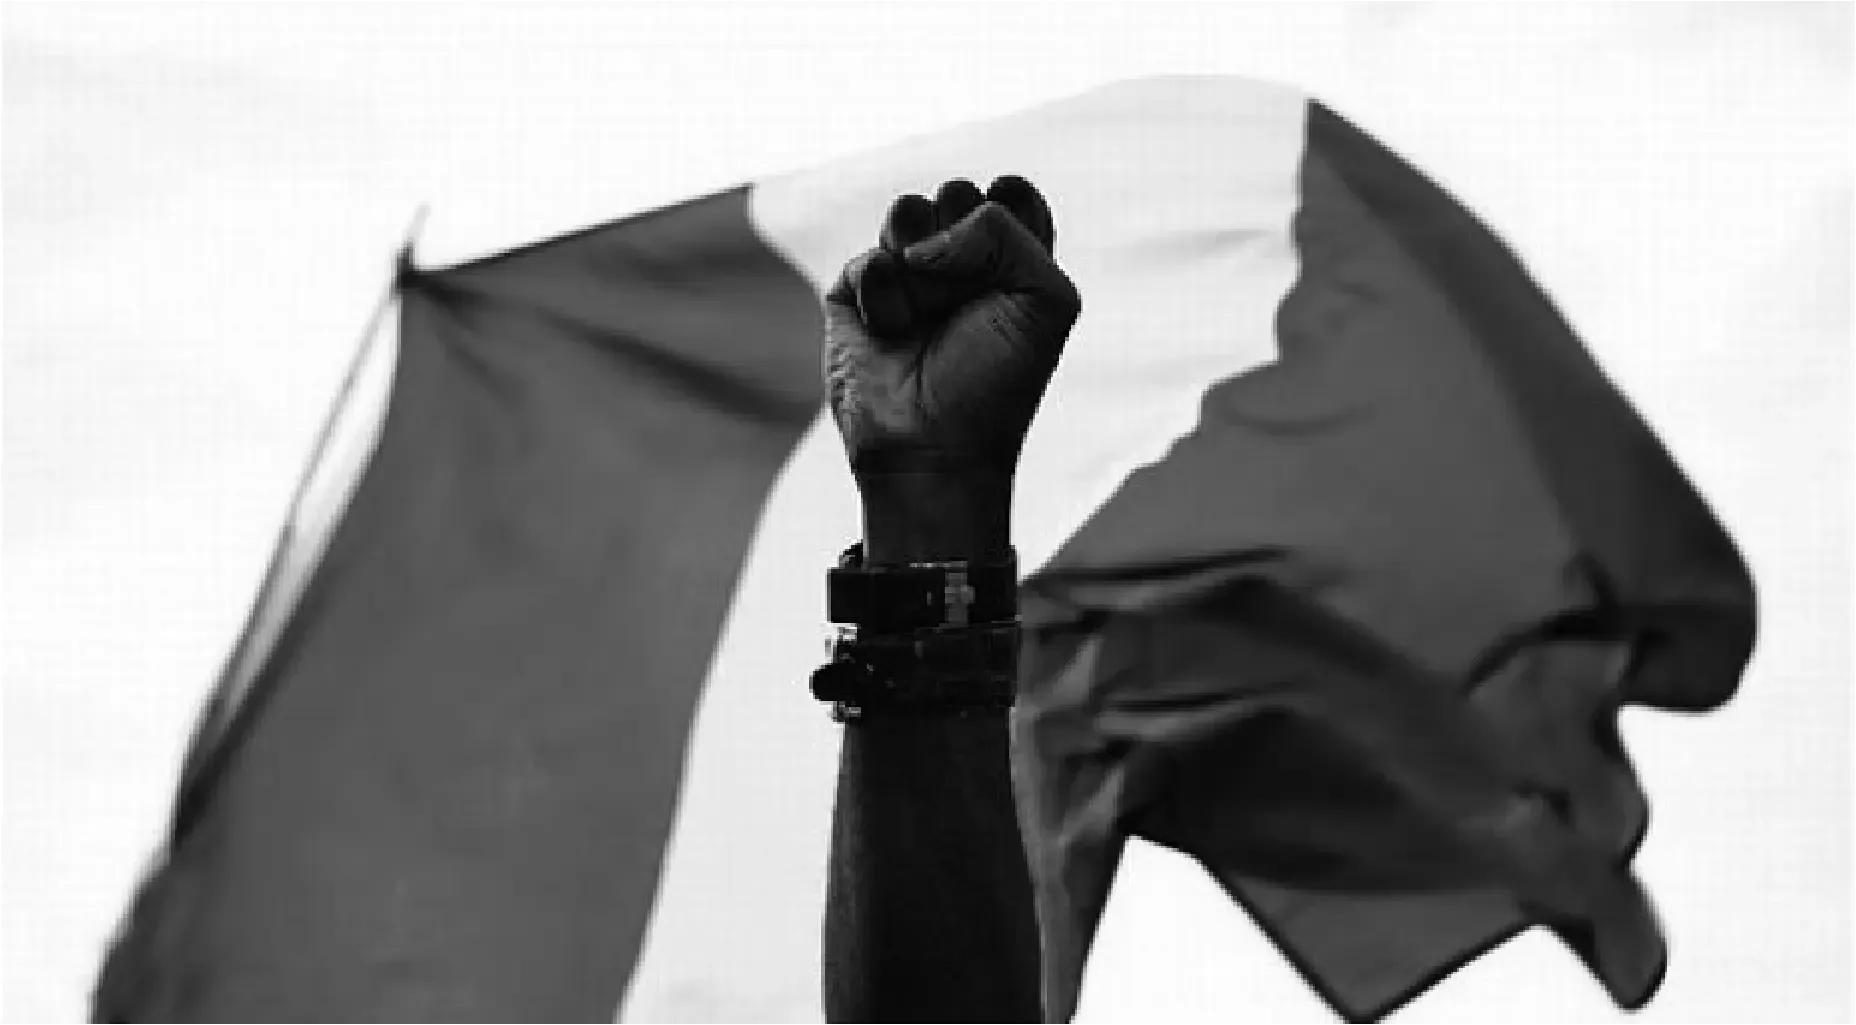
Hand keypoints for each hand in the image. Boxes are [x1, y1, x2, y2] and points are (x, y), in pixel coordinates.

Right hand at [823, 176, 1080, 562]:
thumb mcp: (1045, 298)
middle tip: (968, 298)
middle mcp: (958, 262)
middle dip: (964, 237)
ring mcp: (905, 275)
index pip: (1012, 192)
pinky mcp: (855, 294)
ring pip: (907, 210)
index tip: (1014, 269)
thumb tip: (920, 238)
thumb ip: (1005, 231)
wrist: (933, 447)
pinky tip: (893, 333)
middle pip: (957, 191)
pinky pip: (870, 260)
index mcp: (1011, 261)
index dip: (1011, 213)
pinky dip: (887, 297)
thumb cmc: (997, 383)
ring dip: (923, 261)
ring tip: (928, 314)